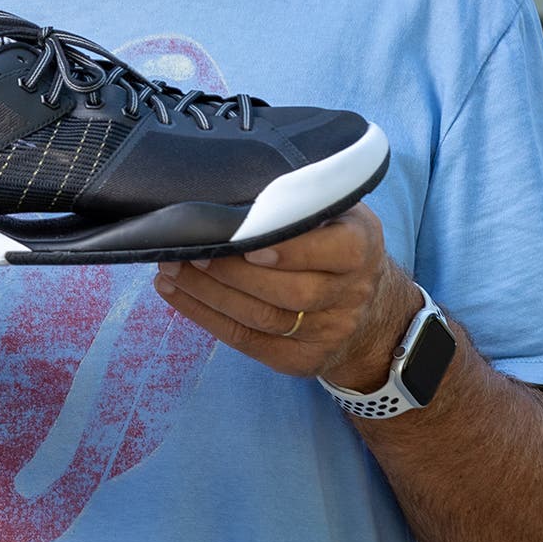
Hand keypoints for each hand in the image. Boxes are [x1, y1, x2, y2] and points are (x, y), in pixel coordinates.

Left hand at [150, 204, 423, 387]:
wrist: (373, 308)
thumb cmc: (333, 240)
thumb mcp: (334, 211)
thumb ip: (300, 199)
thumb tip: (232, 182)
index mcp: (361, 248)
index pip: (336, 252)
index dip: (290, 251)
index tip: (246, 242)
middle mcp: (352, 294)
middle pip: (290, 292)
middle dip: (231, 272)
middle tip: (188, 250)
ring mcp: (329, 332)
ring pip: (262, 319)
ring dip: (207, 294)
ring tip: (169, 269)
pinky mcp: (303, 360)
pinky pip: (247, 343)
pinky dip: (205, 317)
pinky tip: (175, 293)